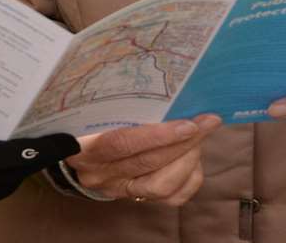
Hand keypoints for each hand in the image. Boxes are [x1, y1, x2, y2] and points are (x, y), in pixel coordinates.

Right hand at [63, 115, 220, 204]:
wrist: (78, 150)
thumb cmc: (91, 118)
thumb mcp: (95, 107)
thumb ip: (119, 100)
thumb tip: (164, 86)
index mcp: (84, 147)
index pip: (122, 144)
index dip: (156, 136)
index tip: (188, 124)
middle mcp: (100, 174)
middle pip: (148, 164)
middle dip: (184, 142)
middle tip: (207, 122)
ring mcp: (119, 190)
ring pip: (162, 186)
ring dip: (188, 160)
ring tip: (198, 137)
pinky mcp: (138, 199)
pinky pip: (172, 198)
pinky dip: (189, 177)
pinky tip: (192, 156)